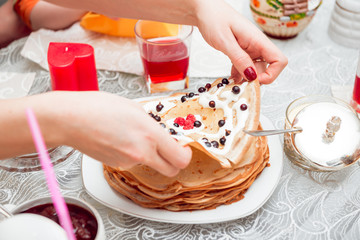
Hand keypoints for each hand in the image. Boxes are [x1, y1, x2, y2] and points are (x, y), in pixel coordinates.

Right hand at [55, 91, 191, 176]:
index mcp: (149, 134)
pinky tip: (121, 140)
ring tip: (133, 135)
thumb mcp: (135, 108)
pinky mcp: (116, 166)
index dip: (186, 155)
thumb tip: (162, 132)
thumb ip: (153, 123)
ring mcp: (128, 162)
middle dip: (174, 161)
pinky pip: (133, 163)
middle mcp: (141, 153)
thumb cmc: (97, 107)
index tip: (184, 148)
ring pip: (150, 164)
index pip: (180, 158)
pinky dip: (133, 154)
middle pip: (171, 170)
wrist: (71, 119)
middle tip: (170, 150)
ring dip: (150, 155)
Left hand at [195, 0, 286, 83]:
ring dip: (246, 79)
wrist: (204, 9)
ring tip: (233, 84)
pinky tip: (231, 77)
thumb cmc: (214, 18)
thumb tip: (252, 75)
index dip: (271, 74)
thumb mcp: (225, 41)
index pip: (279, 60)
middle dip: (256, 80)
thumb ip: (239, 58)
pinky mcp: (241, 51)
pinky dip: (239, 74)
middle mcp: (257, 45)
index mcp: (258, 40)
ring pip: (255, 69)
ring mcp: (249, 48)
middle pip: (267, 68)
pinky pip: (245, 66)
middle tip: (240, 86)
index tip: (254, 80)